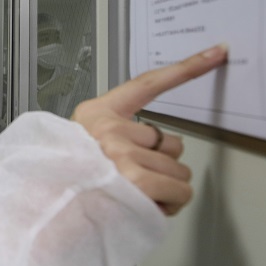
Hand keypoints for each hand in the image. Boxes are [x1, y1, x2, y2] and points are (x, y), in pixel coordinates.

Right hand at [38, 72, 75, 99]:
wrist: (47, 90)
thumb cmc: (52, 86)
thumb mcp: (58, 80)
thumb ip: (64, 80)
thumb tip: (72, 82)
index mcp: (61, 76)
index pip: (70, 74)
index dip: (73, 78)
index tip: (72, 81)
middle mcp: (63, 79)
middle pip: (72, 82)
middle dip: (71, 87)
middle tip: (67, 89)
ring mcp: (62, 83)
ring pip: (70, 88)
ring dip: (68, 91)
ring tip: (64, 92)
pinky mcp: (62, 88)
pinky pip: (67, 91)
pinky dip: (65, 94)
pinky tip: (62, 94)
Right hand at [71, 45, 227, 215]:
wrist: (50, 212)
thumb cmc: (71, 183)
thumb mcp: (82, 147)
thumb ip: (118, 138)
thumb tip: (160, 147)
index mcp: (96, 115)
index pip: (147, 84)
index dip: (186, 68)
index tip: (215, 53)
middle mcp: (109, 130)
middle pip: (171, 142)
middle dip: (162, 166)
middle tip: (135, 181)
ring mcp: (121, 153)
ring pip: (179, 170)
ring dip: (165, 189)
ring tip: (135, 197)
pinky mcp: (136, 178)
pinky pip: (180, 191)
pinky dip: (170, 204)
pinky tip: (146, 207)